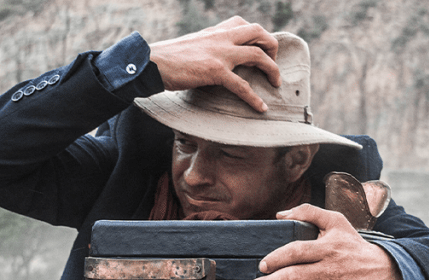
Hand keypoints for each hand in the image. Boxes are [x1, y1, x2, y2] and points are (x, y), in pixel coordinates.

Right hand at [149, 16, 280, 112]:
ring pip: (257, 54)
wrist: (152, 63)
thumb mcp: (190, 46)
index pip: (242, 23)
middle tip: (273, 63)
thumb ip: (205, 48)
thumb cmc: (166, 59)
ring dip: (272, 69)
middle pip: (258, 32)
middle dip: (272, 46)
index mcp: (214, 32)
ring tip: (276, 83)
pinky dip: (254, 98)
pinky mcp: (215, 71)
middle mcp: (221, 38)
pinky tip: (261, 108)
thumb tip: (210, 60)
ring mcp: (220, 53)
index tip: (262, 48)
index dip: (257, 34)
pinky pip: (242, 86)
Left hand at [248, 204, 402, 279]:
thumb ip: (308, 211)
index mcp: (327, 249)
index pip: (295, 253)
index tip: (263, 265)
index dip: (276, 259)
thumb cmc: (353, 245)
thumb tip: (280, 214)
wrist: (385, 270)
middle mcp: (329, 272)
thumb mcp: (336, 220)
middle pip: (293, 278)